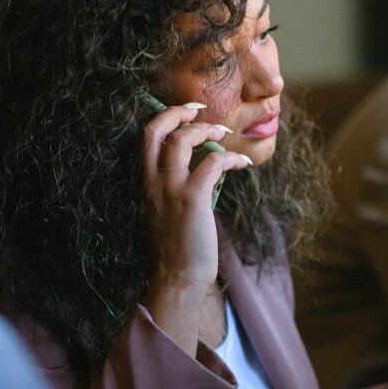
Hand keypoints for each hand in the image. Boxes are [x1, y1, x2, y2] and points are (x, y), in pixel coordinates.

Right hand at [141, 102, 250, 354]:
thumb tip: (204, 171)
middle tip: (200, 109)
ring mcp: (171, 191)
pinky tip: (242, 164)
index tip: (185, 113)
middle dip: (178, 113)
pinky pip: (212, 163)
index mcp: (146, 185)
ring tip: (224, 134)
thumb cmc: (176, 251)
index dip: (164, 117)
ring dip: (206, 130)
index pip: (145, 139)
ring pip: (182, 140)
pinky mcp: (192, 200)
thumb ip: (175, 190)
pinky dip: (230, 157)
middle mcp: (153, 184)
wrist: (177, 279)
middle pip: (155, 131)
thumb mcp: (167, 214)